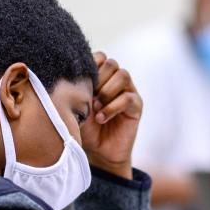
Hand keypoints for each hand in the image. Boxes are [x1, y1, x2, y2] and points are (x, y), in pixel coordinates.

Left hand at [80, 52, 142, 178]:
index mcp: (102, 76)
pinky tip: (101, 118)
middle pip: (111, 63)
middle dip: (98, 79)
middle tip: (88, 98)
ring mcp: (128, 92)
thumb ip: (76, 89)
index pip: (100, 57)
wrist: (97, 152)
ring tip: (95, 108)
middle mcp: (116, 81)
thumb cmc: (84, 127)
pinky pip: (128, 98)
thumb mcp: (75, 106)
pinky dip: (112, 107)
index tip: (79, 83)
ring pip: (123, 76)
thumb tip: (72, 76)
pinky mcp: (136, 106)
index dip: (90, 66)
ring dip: (106, 91)